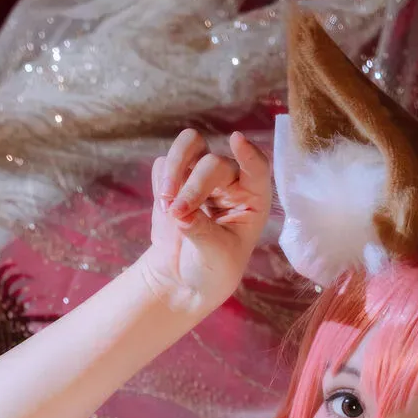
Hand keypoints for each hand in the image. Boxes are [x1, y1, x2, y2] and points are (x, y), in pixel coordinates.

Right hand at [139, 128, 271, 315]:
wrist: (185, 278)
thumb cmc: (214, 269)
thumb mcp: (216, 257)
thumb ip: (201, 232)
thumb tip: (180, 213)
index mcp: (252, 199)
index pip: (256, 169)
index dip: (248, 154)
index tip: (235, 140)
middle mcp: (231, 181)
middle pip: (212, 162)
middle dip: (193, 186)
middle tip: (177, 212)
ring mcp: (201, 175)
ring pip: (190, 146)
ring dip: (174, 167)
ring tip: (165, 202)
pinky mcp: (176, 178)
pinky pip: (165, 164)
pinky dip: (160, 178)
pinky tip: (162, 205)